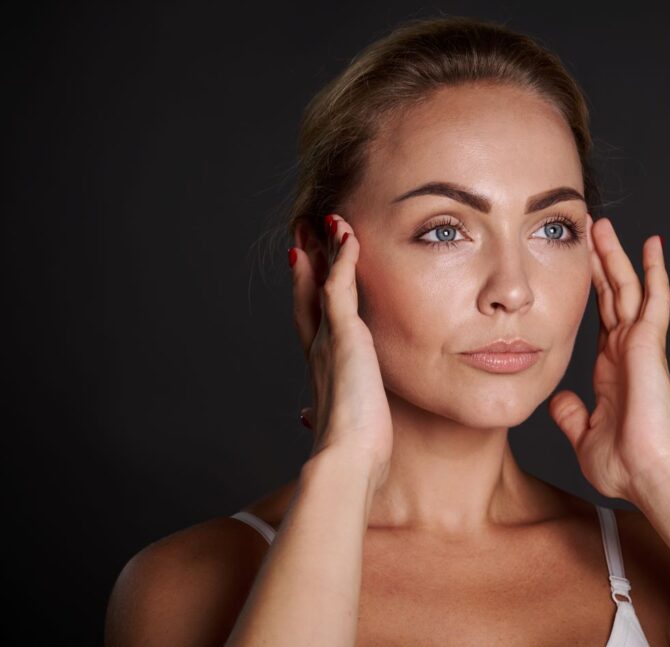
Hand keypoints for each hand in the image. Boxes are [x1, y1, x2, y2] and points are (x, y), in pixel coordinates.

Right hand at [289, 215, 392, 488]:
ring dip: (324, 251)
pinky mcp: (343, 337)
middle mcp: (318, 352)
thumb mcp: (343, 429)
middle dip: (305, 263)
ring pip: (321, 284)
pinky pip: (340, 287)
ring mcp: (328, 341)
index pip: (311, 322)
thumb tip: (307, 423)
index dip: (306, 294)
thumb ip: (328, 418)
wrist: (346, 462)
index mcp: (322, 371)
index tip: (305, 270)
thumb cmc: (353, 455)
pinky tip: (348, 236)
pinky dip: (343, 260)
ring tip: (325, 221)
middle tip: (303, 234)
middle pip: (306, 295)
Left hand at [547, 217, 669, 502]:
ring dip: (616, 255)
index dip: (589, 290)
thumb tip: (559, 399)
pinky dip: (654, 270)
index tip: (579, 265)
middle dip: (600, 262)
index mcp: (611, 369)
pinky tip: (652, 244)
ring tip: (603, 225)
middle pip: (611, 294)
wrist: (649, 473)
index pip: (599, 317)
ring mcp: (640, 344)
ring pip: (627, 287)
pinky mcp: (651, 342)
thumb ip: (571, 414)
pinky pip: (655, 298)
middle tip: (589, 230)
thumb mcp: (584, 435)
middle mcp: (626, 350)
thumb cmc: (623, 464)